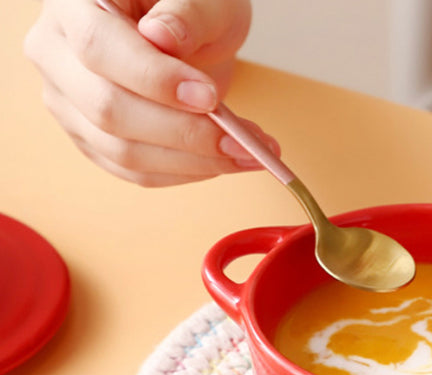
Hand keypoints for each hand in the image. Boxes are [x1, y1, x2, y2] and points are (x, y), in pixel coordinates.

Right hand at [24, 0, 278, 185]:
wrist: (181, 28)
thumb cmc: (188, 4)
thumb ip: (186, 12)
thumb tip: (163, 38)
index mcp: (71, 2)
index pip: (99, 48)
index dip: (154, 80)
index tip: (208, 98)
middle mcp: (55, 53)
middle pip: (108, 110)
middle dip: (183, 134)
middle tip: (241, 142)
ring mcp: (69, 103)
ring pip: (123, 152)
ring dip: (194, 163)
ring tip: (248, 154)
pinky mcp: (92, 140)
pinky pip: (137, 173)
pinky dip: (187, 174)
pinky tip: (225, 163)